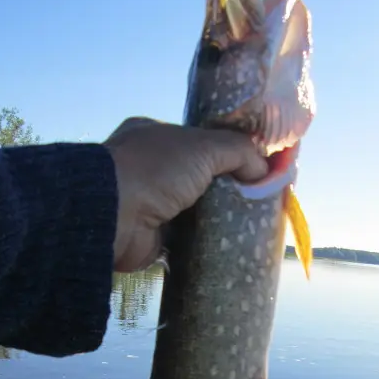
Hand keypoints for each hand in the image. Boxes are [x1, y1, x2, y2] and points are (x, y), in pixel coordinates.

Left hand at [105, 118, 267, 272]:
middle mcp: (150, 168)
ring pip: (196, 209)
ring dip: (220, 217)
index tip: (256, 169)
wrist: (113, 217)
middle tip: (260, 201)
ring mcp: (150, 204)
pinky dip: (206, 241)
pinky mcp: (154, 237)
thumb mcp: (203, 147)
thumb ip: (238, 151)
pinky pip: (187, 238)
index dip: (229, 154)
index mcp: (155, 136)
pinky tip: (232, 243)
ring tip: (254, 224)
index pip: (200, 142)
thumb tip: (266, 169)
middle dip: (228, 189)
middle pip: (201, 177)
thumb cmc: (154, 170)